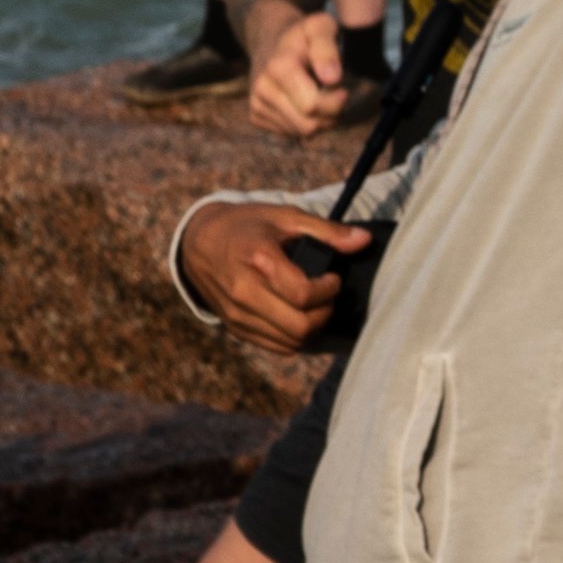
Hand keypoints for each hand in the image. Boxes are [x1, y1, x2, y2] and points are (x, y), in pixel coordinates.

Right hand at [180, 201, 369, 352]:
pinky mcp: (234, 327)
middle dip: (324, 313)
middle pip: (299, 326)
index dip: (328, 289)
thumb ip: (326, 231)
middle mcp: (244, 292)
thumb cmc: (246, 225)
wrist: (199, 241)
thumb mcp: (285, 216)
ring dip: (311, 328)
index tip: (333, 278)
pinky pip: (274, 346)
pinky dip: (294, 338)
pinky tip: (299, 316)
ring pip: (289, 342)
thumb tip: (363, 240)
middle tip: (327, 295)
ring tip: (315, 305)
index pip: (303, 294)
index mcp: (258, 260)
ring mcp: (237, 314)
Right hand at [243, 8, 354, 134]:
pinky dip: (304, 123)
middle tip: (336, 96)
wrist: (271, 42)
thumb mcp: (320, 27)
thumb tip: (332, 78)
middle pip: (308, 124)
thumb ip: (327, 49)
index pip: (312, 106)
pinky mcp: (255, 116)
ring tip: (321, 97)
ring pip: (301, 132)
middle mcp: (262, 88)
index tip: (343, 90)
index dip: (335, 103)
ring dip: (320, 120)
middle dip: (330, 115)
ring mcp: (256, 104)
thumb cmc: (303, 36)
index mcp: (279, 67)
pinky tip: (304, 103)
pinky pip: (290, 133)